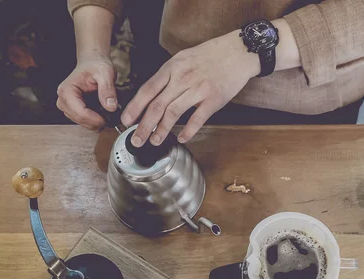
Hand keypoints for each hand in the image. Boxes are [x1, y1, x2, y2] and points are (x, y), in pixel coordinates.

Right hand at [56, 56, 116, 131]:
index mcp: (67, 90)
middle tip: (111, 118)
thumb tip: (111, 107)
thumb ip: (107, 90)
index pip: (80, 113)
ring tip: (107, 113)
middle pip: (80, 119)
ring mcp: (67, 106)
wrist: (93, 62)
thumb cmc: (95, 65)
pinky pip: (84, 121)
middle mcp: (63, 99)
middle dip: (96, 122)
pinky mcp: (73, 110)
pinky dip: (94, 120)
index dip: (95, 119)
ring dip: (95, 122)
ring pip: (82, 122)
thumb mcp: (105, 73)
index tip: (108, 119)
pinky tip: (102, 114)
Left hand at [121, 30, 259, 145]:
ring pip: (173, 113)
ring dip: (162, 130)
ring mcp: (198, 89)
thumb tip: (151, 94)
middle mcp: (182, 78)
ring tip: (154, 141)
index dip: (135, 107)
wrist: (238, 51)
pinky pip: (197, 119)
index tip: (125, 121)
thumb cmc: (210, 56)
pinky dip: (188, 131)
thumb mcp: (183, 58)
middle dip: (143, 125)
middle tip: (136, 140)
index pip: (147, 90)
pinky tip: (181, 138)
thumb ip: (168, 75)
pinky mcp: (214, 99)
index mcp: (172, 68)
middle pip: (157, 105)